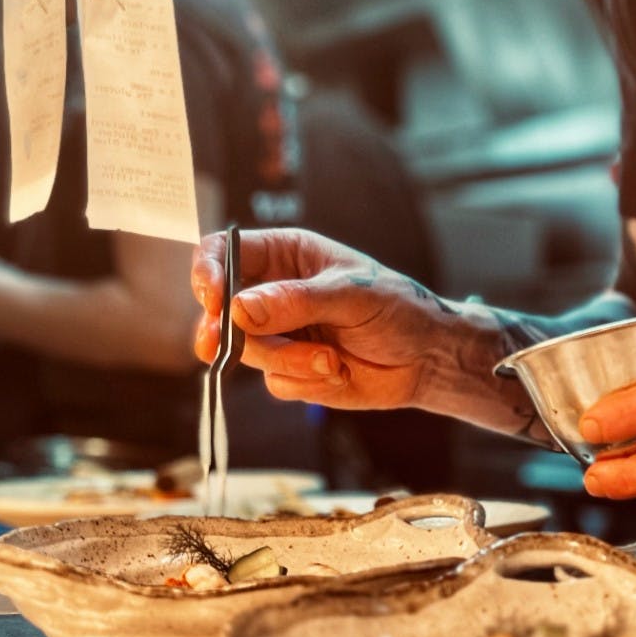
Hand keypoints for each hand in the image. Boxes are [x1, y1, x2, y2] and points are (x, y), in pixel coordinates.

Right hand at [191, 227, 463, 409]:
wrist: (427, 358)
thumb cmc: (399, 309)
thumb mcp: (352, 295)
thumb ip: (296, 301)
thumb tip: (239, 309)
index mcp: (285, 256)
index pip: (222, 253)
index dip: (208, 273)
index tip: (213, 300)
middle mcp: (273, 292)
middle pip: (221, 310)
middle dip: (230, 333)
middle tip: (223, 346)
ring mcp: (279, 334)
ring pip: (247, 352)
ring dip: (289, 361)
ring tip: (332, 361)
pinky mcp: (290, 370)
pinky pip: (275, 382)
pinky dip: (306, 383)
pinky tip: (339, 372)